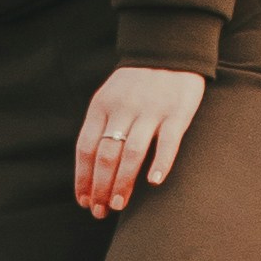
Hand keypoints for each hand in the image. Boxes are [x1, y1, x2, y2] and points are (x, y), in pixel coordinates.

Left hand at [73, 62, 206, 216]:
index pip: (86, 148)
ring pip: (132, 152)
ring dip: (123, 181)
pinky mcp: (177, 111)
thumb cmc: (135, 83)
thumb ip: (100, 128)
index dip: (83, 178)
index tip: (84, 201)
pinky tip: (153, 182)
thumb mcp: (109, 98)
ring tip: (119, 204)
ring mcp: (151, 110)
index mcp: (101, 106)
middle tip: (100, 211)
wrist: (168, 49)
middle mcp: (123, 108)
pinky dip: (160, 162)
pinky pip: (167, 141)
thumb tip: (91, 171)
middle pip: (106, 154)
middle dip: (101, 187)